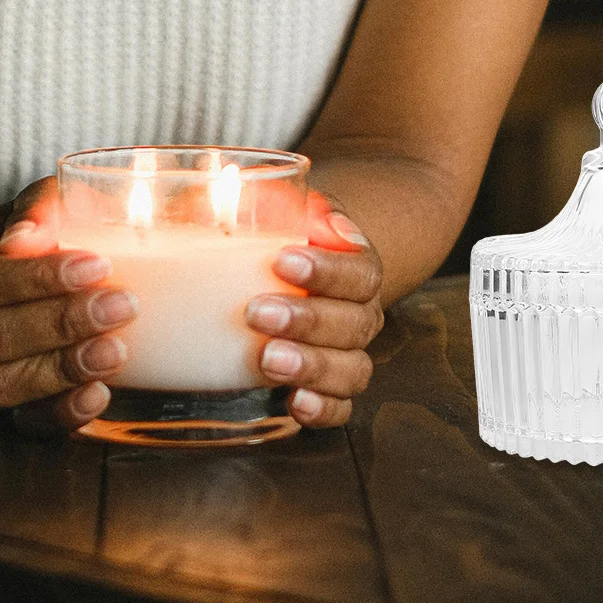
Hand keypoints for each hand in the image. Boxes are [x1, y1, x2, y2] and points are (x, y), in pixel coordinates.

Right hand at [0, 177, 137, 433]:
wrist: (33, 272)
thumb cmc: (50, 229)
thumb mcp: (48, 201)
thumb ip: (44, 204)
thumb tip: (28, 235)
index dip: (37, 279)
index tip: (98, 264)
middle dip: (60, 324)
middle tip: (123, 305)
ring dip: (60, 371)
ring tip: (115, 352)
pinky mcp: (13, 403)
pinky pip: (23, 424)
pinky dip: (61, 414)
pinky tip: (99, 395)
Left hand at [244, 195, 383, 429]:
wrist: (299, 268)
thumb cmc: (280, 239)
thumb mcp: (273, 211)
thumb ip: (263, 200)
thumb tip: (243, 192)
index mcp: (355, 267)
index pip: (359, 270)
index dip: (327, 269)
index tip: (283, 260)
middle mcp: (359, 313)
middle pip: (353, 322)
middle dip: (308, 320)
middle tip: (258, 312)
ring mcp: (346, 353)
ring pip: (351, 368)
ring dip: (313, 366)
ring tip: (269, 360)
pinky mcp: (327, 387)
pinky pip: (341, 407)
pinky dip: (323, 409)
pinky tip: (295, 404)